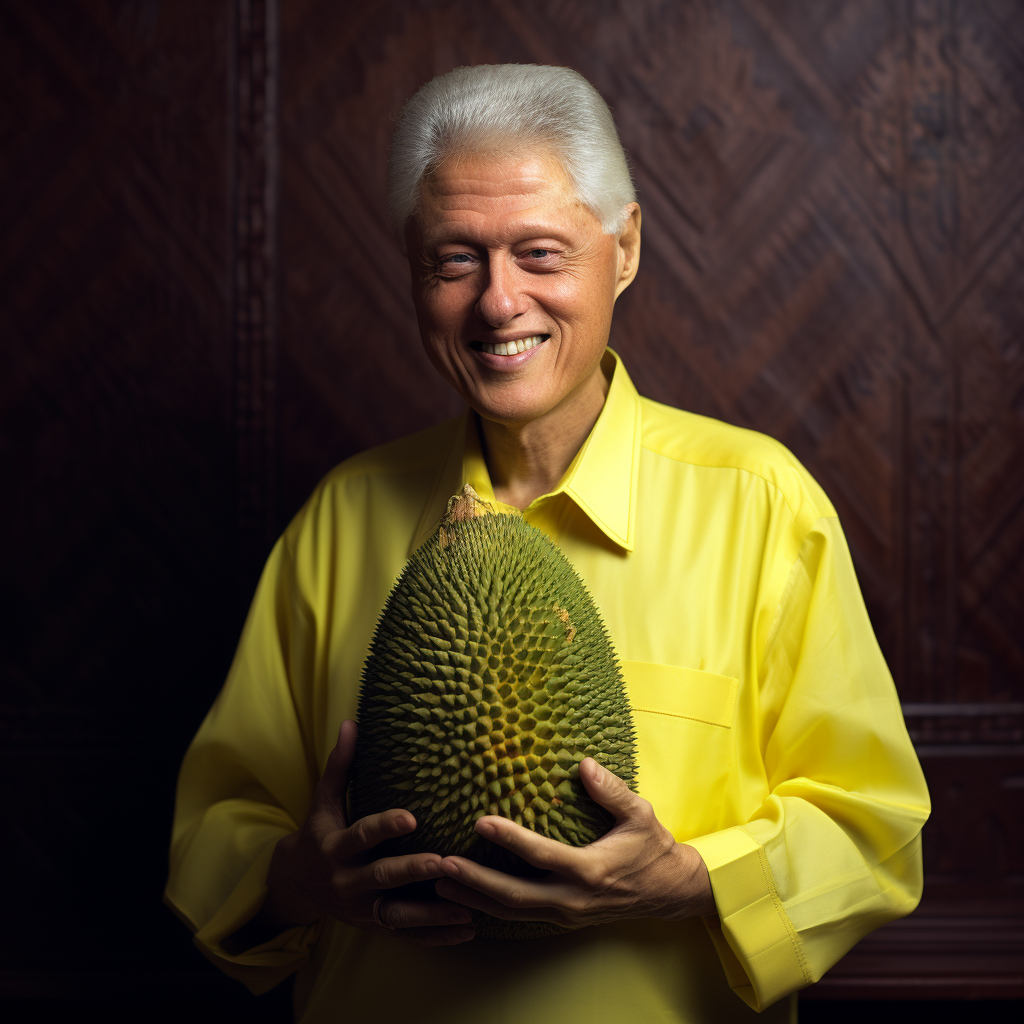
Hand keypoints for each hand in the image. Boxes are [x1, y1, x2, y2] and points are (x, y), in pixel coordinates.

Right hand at [254, 720, 474, 945]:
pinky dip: (436, 936)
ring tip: (467, 908)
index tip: (411, 817)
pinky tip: (467, 930)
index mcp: (336, 848)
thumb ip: (340, 765)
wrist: (295, 885)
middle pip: (383, 878)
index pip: (361, 835)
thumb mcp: (323, 802)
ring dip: (432, 913)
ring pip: (398, 915)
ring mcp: (361, 909)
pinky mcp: (374, 926)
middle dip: (413, 871)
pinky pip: (407, 935)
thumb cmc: (318, 834)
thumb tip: (350, 723)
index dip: (384, 827)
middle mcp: (348, 882)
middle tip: (445, 862)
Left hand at [434, 757, 714, 930]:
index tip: (480, 821)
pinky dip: (492, 908)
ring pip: (512, 911)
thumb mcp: (639, 814)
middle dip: (475, 881)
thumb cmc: (653, 849)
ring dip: (475, 898)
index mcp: (590, 871)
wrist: (670, 892)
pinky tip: (468, 898)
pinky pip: (521, 916)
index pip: (541, 855)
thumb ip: (611, 791)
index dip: (509, 838)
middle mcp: (573, 899)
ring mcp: (567, 913)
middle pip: (514, 896)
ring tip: (441, 883)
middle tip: (442, 865)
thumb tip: (584, 764)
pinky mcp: (564, 918)